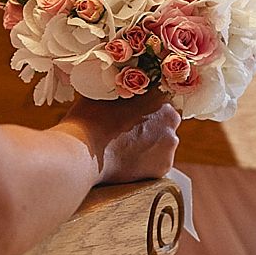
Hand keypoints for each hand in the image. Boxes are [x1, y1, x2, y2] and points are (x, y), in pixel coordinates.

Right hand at [56, 91, 179, 183]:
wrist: (83, 152)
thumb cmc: (90, 117)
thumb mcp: (107, 92)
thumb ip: (124, 89)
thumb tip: (122, 87)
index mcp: (160, 96)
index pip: (162, 96)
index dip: (148, 103)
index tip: (136, 108)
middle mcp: (172, 120)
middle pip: (165, 120)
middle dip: (152, 123)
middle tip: (129, 128)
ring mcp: (169, 145)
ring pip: (163, 141)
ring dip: (150, 142)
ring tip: (126, 146)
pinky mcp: (163, 167)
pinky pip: (157, 161)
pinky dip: (146, 161)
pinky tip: (128, 159)